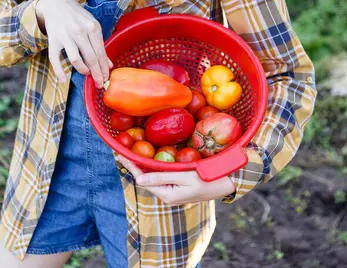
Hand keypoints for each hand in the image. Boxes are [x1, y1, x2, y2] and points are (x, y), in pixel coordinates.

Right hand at [35, 0, 111, 87]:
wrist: (56, 3)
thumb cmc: (77, 17)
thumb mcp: (92, 26)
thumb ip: (100, 45)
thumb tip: (109, 64)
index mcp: (92, 27)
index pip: (100, 52)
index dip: (104, 68)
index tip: (106, 78)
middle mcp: (79, 31)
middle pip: (90, 58)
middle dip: (96, 73)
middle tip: (100, 84)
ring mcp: (65, 36)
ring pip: (75, 59)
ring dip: (82, 70)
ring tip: (87, 74)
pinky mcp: (53, 39)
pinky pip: (55, 58)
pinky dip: (59, 70)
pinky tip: (63, 79)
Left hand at [118, 156, 235, 205]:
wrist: (226, 183)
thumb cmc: (207, 179)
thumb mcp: (184, 177)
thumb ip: (161, 177)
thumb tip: (138, 179)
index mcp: (167, 194)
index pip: (143, 178)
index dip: (131, 166)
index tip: (120, 154)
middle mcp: (168, 195)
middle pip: (146, 178)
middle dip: (134, 165)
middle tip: (122, 151)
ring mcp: (173, 191)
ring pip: (153, 177)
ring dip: (143, 166)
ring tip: (131, 153)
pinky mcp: (178, 186)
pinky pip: (162, 176)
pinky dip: (154, 167)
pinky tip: (149, 159)